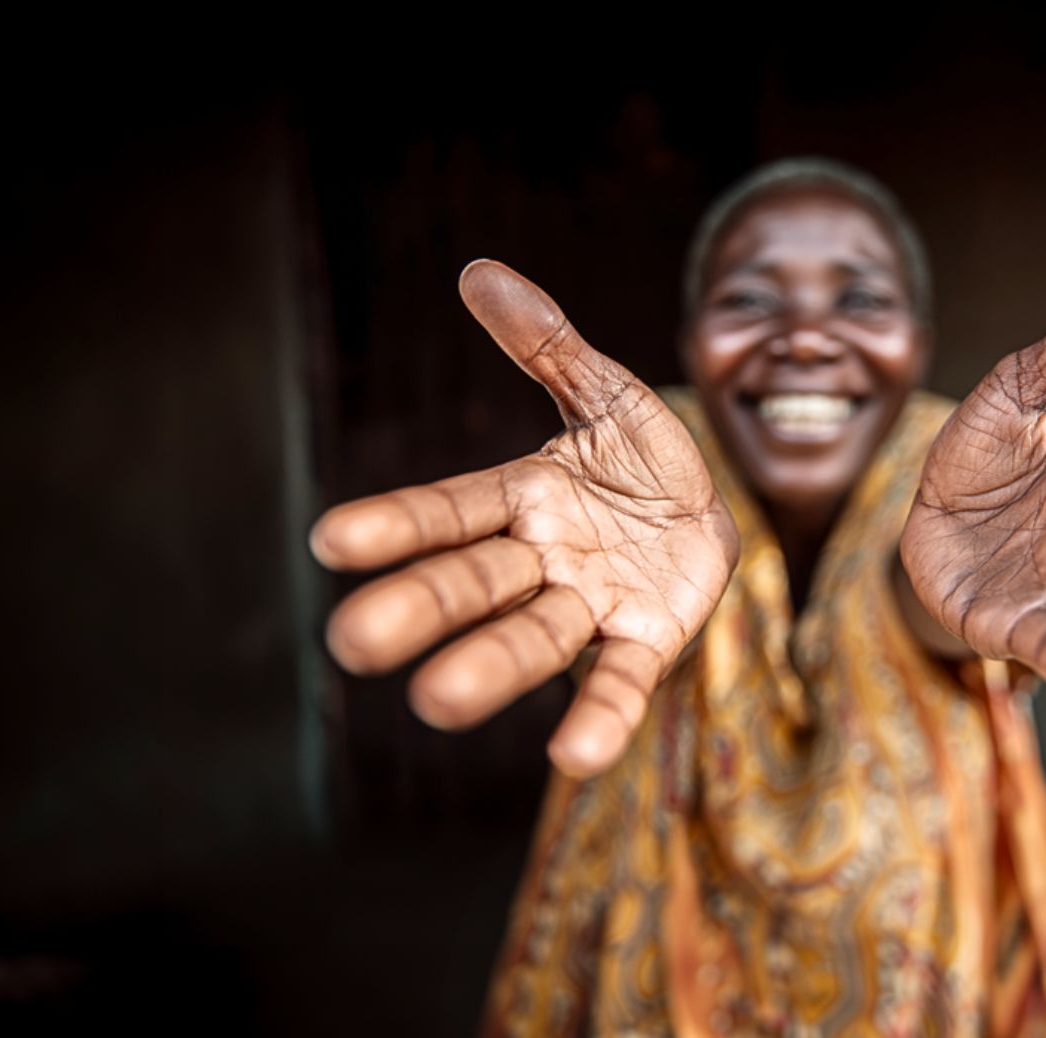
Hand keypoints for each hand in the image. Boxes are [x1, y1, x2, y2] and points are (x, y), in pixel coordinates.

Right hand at [308, 261, 738, 779]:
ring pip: (533, 639)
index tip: (330, 542)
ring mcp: (591, 605)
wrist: (714, 512)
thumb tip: (479, 272)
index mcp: (520, 498)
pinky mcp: (645, 639)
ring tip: (438, 703)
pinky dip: (601, 719)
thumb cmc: (643, 459)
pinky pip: (620, 682)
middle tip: (354, 643)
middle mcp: (542, 560)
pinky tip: (575, 757)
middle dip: (420, 609)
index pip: (448, 512)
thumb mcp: (606, 392)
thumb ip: (548, 344)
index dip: (395, 526)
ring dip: (489, 670)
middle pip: (472, 584)